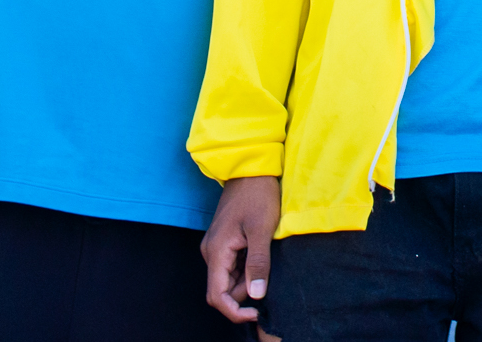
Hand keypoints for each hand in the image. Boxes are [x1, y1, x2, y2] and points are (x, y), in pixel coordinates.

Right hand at [203, 175, 281, 329]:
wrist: (252, 168)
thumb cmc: (258, 195)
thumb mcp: (262, 229)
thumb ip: (258, 263)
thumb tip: (256, 295)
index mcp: (216, 252)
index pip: (216, 296)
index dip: (234, 311)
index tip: (256, 313)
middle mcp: (211, 252)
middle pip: (224, 288)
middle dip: (245, 291)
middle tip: (270, 275)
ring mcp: (217, 246)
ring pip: (230, 277)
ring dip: (248, 277)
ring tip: (267, 257)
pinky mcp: (225, 241)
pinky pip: (233, 264)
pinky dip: (247, 266)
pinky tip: (261, 252)